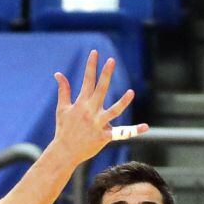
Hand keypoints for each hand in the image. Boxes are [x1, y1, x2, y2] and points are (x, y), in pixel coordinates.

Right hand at [49, 50, 147, 164]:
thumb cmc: (64, 129)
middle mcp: (90, 112)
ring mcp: (98, 124)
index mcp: (81, 104)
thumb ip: (63, 90)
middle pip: (100, 90)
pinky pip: (121, 133)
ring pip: (113, 111)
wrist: (64, 151)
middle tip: (111, 60)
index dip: (91, 66)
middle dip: (105, 74)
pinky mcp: (104, 137)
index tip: (95, 53)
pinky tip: (145, 127)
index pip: (87, 80)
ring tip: (131, 92)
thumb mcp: (62, 108)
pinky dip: (134, 131)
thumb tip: (58, 74)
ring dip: (123, 102)